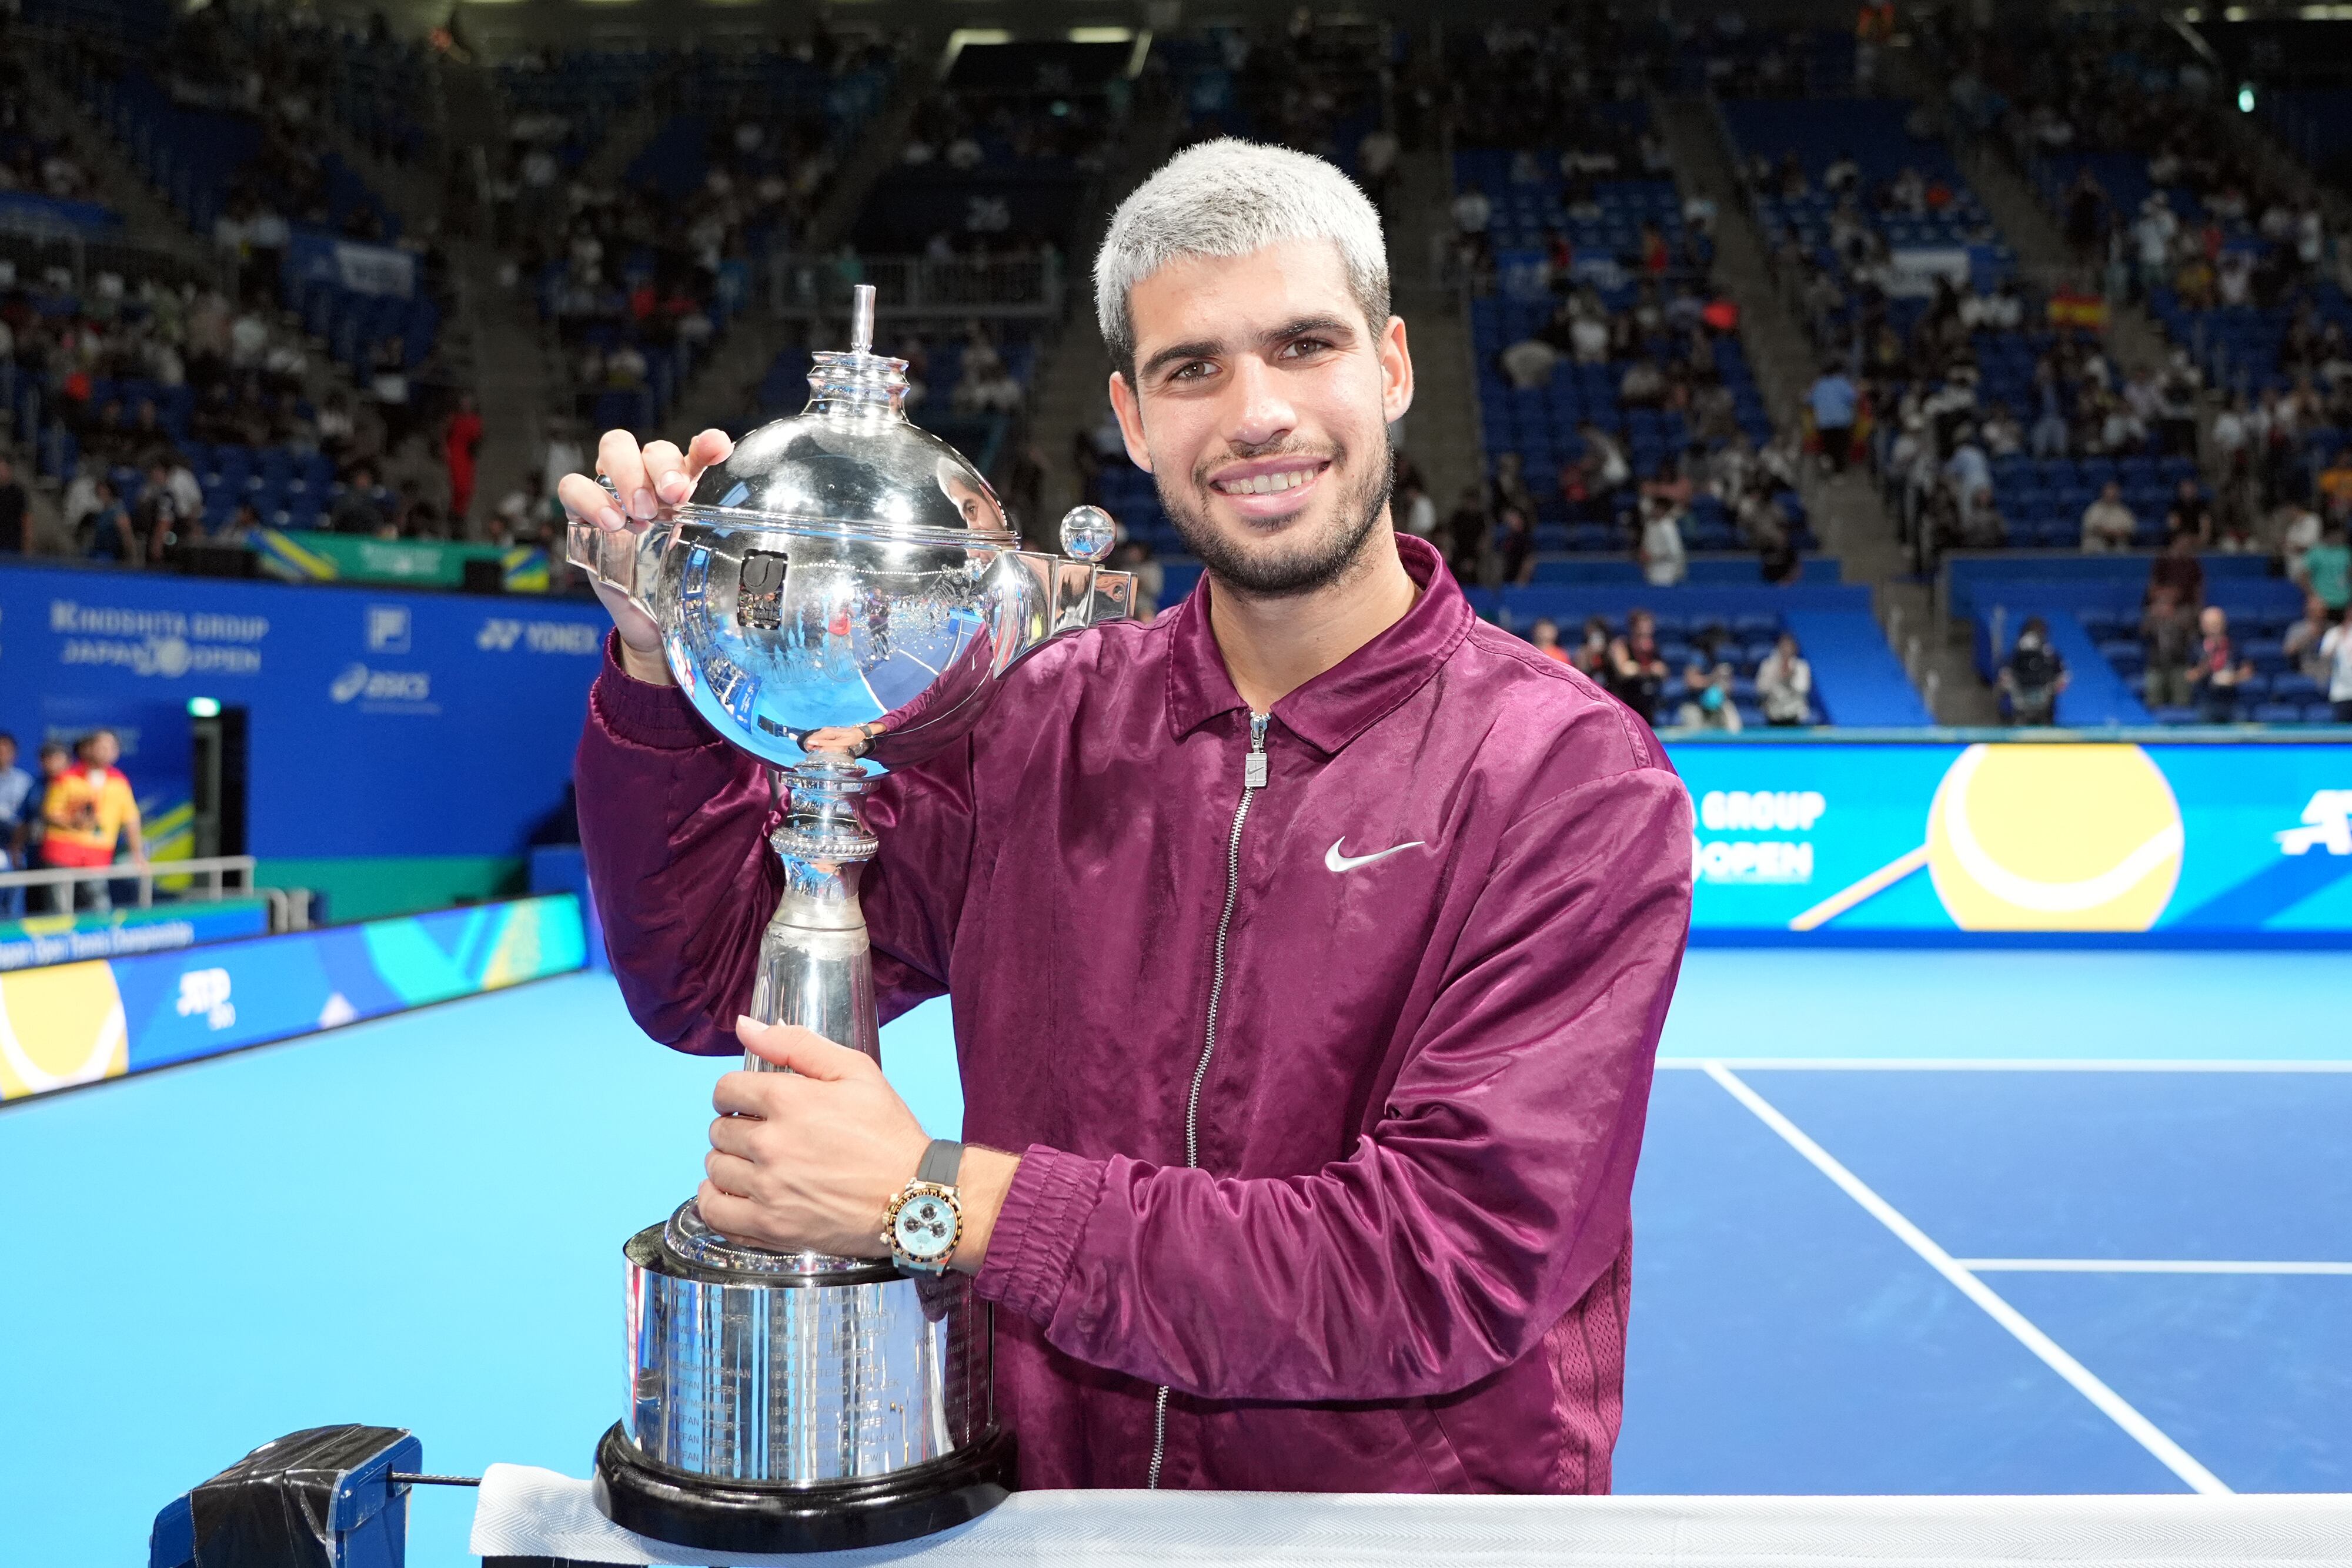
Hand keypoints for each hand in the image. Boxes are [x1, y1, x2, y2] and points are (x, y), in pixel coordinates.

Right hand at [557, 427, 733, 684]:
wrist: (654, 624)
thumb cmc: (683, 586)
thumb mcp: (707, 565)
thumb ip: (723, 545)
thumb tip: (761, 556)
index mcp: (689, 488)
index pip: (698, 451)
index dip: (707, 445)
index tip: (718, 449)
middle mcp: (653, 483)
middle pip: (652, 447)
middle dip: (663, 467)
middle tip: (673, 496)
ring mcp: (617, 493)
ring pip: (614, 449)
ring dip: (629, 475)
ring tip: (640, 512)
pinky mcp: (584, 512)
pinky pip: (574, 486)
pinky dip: (591, 498)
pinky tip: (612, 523)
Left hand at [699, 1017, 933, 1259]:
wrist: (913, 1198)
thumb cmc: (888, 1134)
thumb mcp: (855, 1071)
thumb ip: (795, 1043)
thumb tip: (745, 1025)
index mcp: (788, 1099)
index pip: (726, 1089)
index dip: (734, 1093)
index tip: (748, 1103)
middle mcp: (771, 1144)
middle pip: (718, 1129)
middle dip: (736, 1126)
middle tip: (763, 1134)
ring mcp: (768, 1189)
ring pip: (714, 1169)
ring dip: (728, 1163)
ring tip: (754, 1164)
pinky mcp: (770, 1227)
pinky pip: (714, 1212)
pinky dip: (715, 1201)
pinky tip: (735, 1193)